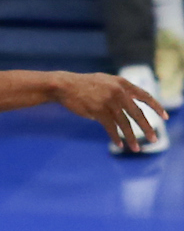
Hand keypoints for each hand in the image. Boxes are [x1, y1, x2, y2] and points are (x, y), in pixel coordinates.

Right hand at [52, 71, 167, 151]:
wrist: (66, 86)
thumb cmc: (85, 85)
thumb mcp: (106, 81)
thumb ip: (120, 89)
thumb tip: (131, 103)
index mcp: (122, 83)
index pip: (145, 96)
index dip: (156, 107)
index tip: (165, 117)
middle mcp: (118, 92)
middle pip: (137, 113)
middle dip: (147, 128)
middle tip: (154, 139)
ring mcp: (109, 102)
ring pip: (125, 124)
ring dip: (131, 138)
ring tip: (137, 149)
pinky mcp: (98, 112)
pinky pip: (111, 128)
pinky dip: (116, 138)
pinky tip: (120, 145)